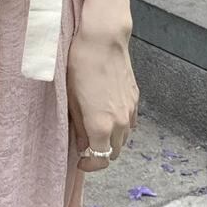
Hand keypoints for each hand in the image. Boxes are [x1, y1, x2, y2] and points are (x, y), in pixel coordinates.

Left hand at [67, 10, 139, 168]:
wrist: (103, 40)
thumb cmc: (80, 66)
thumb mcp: (71, 100)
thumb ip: (79, 128)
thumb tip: (83, 144)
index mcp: (101, 126)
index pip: (100, 160)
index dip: (90, 165)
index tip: (81, 161)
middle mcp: (120, 122)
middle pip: (114, 153)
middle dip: (100, 154)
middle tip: (85, 144)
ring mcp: (130, 111)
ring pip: (124, 139)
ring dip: (111, 141)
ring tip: (95, 129)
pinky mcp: (135, 99)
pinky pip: (130, 123)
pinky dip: (120, 126)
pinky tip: (108, 115)